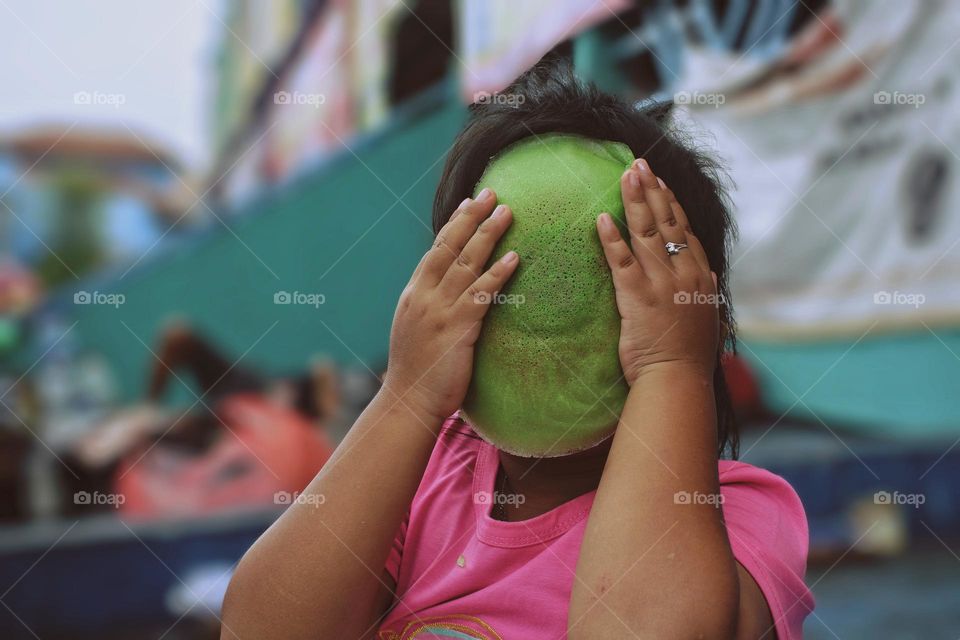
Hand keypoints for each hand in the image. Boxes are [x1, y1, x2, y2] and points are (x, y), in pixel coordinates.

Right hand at [383, 189, 518, 421]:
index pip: (436, 250)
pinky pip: (482, 295)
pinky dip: (498, 274)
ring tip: (507, 212)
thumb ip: (430, 304)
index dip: (454, 224)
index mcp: (414, 294)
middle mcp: (424, 296)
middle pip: (450, 247)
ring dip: (488, 235)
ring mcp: (439, 311)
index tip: (470, 202)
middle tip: (491, 193)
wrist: (408, 401)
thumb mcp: (416, 328)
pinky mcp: (457, 329)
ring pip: (466, 264)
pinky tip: (514, 258)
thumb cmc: (416, 370)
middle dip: (471, 217)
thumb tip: (447, 289)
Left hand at [597, 159, 719, 385]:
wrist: (678, 380)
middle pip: (666, 222)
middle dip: (652, 189)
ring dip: (635, 200)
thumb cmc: (687, 358)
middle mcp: (684, 274)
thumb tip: (709, 278)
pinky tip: (602, 218)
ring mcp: (661, 283)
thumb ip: (705, 295)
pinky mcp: (637, 296)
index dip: (671, 202)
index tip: (660, 180)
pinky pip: (621, 260)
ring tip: (625, 174)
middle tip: (639, 163)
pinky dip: (612, 238)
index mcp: (699, 278)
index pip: (683, 230)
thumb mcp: (705, 320)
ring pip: (646, 232)